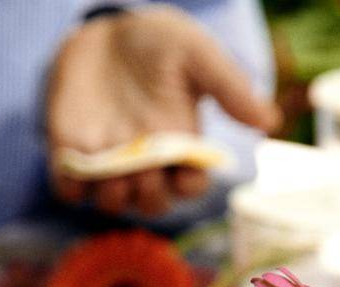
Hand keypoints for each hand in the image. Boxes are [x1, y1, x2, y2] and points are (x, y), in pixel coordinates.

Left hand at [46, 4, 278, 217]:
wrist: (105, 29)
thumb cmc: (157, 42)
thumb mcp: (196, 54)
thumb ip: (229, 87)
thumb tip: (270, 124)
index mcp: (178, 146)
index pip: (190, 187)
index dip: (189, 187)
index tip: (184, 167)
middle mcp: (145, 162)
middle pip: (153, 204)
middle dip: (151, 195)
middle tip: (145, 167)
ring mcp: (107, 162)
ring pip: (112, 204)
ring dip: (114, 196)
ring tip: (114, 167)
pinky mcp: (71, 155)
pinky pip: (69, 190)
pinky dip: (72, 187)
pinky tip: (78, 162)